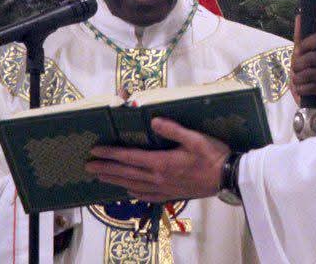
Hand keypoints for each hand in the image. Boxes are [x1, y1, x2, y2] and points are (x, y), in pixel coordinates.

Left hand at [87, 118, 230, 201]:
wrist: (227, 178)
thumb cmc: (212, 155)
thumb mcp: (194, 138)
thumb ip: (173, 129)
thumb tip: (152, 121)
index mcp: (161, 162)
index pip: (129, 157)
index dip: (111, 154)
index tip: (95, 151)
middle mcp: (158, 178)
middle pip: (126, 173)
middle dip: (106, 169)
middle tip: (88, 166)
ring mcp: (164, 188)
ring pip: (133, 185)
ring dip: (115, 180)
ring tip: (101, 178)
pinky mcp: (171, 195)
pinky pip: (147, 196)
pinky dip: (134, 193)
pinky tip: (129, 192)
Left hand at [291, 18, 315, 125]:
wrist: (313, 98)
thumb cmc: (307, 73)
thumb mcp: (301, 55)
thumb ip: (300, 37)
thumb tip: (299, 16)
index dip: (306, 44)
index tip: (298, 52)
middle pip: (315, 57)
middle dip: (299, 65)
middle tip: (295, 69)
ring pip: (314, 73)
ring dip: (299, 78)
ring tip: (297, 80)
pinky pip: (315, 87)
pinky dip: (303, 89)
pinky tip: (301, 89)